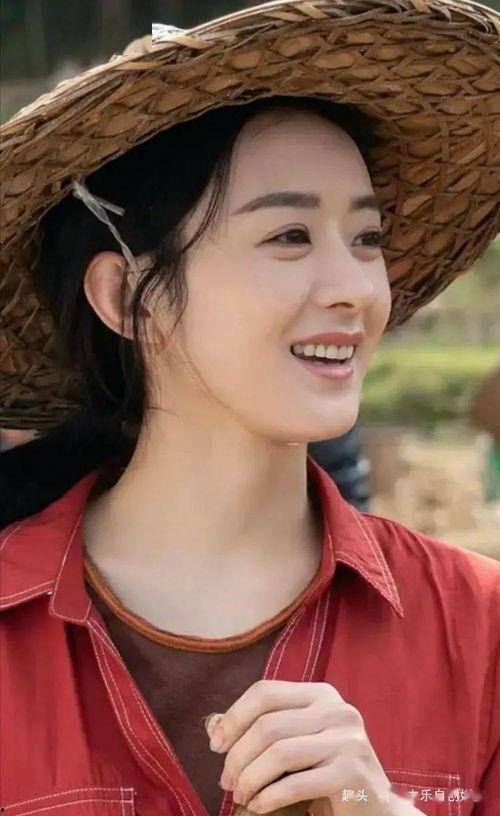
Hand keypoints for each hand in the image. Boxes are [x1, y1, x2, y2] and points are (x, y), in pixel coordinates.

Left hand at [206, 680, 422, 814]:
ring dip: (249, 778)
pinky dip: (267, 797)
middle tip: (227, 781)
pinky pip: (294, 784)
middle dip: (238, 756)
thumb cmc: (327, 771)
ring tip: (242, 795)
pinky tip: (259, 806)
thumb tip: (216, 728)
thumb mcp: (301, 740)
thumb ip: (270, 728)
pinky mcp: (351, 774)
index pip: (265, 692)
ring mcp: (347, 741)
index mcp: (322, 694)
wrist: (375, 807)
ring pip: (278, 753)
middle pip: (268, 725)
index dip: (234, 717)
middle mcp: (337, 710)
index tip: (216, 745)